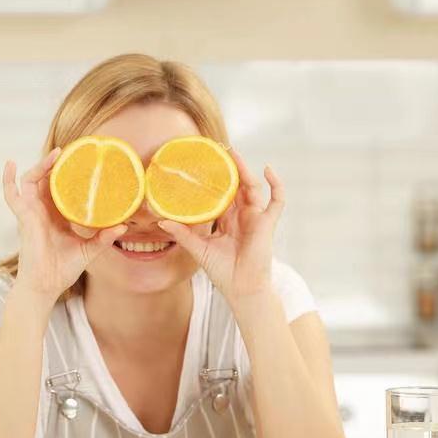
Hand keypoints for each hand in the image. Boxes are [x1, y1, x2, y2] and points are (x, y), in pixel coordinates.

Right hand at [2, 148, 125, 300]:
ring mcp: (32, 212)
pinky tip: (10, 163)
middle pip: (47, 179)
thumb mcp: (90, 249)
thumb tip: (124, 225)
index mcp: (58, 215)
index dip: (69, 173)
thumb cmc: (63, 269)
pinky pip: (11, 194)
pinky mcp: (24, 217)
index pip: (62, 187)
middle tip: (71, 151)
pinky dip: (7, 179)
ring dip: (41, 165)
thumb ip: (104, 237)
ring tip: (55, 154)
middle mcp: (44, 210)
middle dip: (55, 163)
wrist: (46, 286)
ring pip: (31, 180)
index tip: (82, 159)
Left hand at [158, 150, 284, 305]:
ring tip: (234, 153)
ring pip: (253, 187)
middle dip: (230, 167)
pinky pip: (277, 200)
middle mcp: (241, 215)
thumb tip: (160, 220)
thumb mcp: (198, 249)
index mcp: (226, 220)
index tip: (203, 163)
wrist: (241, 288)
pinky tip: (267, 169)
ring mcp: (256, 217)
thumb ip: (182, 233)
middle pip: (236, 185)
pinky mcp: (267, 222)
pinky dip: (276, 184)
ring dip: (245, 170)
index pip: (220, 194)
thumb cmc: (222, 271)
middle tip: (219, 149)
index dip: (214, 179)